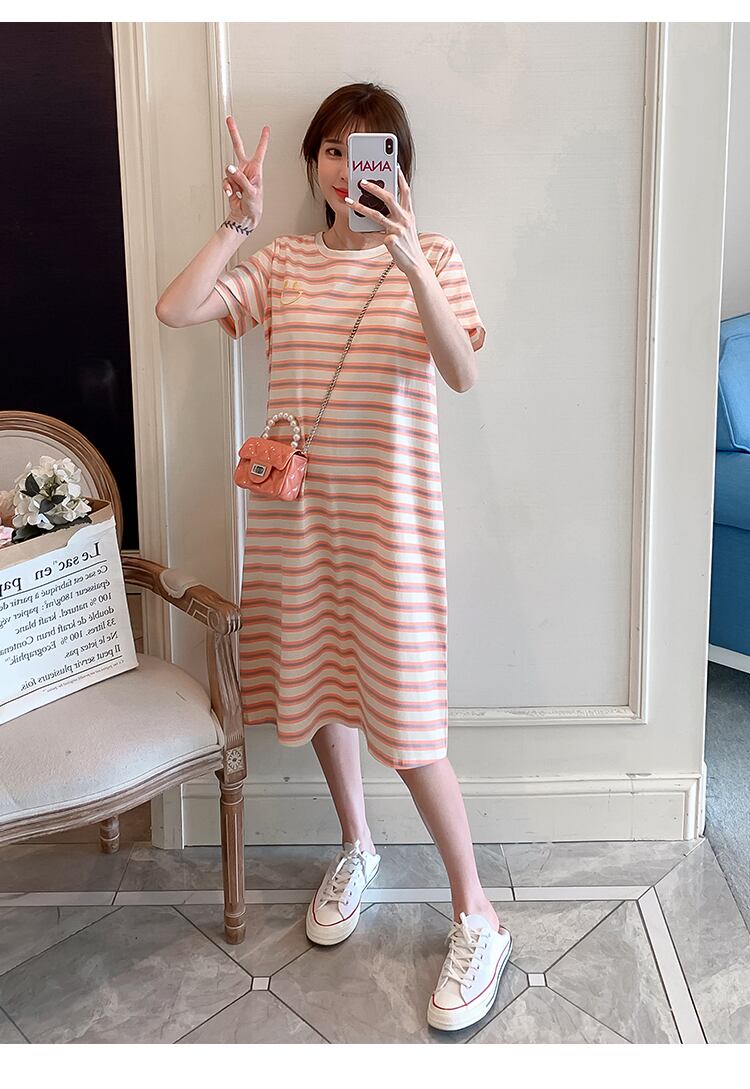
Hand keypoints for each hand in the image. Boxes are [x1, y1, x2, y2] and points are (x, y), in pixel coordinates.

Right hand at [223, 117, 269, 227]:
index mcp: (256, 169)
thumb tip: (229, 168)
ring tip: (238, 191)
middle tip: (229, 120)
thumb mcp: (251, 191)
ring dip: (232, 182)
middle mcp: (246, 169)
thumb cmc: (254, 205)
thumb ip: (240, 178)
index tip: (266, 128)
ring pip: (228, 170)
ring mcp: (237, 175)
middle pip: (238, 147)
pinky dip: (227, 188)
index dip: (263, 139)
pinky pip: (225, 181)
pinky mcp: (230, 182)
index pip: (260, 151)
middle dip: (233, 133)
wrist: (245, 217)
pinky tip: (231, 194)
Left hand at [347, 165, 429, 279]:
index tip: (393, 166)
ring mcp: (397, 230)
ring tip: (349, 201)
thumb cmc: (409, 245)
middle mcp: (404, 219)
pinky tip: (356, 227)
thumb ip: (398, 215)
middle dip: (374, 188)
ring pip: (376, 215)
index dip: (400, 178)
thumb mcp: (407, 227)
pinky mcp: (391, 241)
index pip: (405, 191)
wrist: (415, 264)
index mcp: (409, 214)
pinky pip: (373, 234)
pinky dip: (364, 231)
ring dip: (361, 207)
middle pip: (388, 198)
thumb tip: (382, 205)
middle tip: (362, 181)